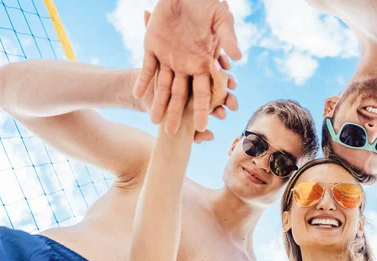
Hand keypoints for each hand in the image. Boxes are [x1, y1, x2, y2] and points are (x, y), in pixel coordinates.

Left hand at [134, 0, 240, 133]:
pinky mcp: (152, 48)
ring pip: (163, 87)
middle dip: (178, 114)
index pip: (204, 92)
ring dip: (159, 103)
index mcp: (203, 64)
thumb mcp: (221, 19)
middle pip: (182, 96)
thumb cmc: (207, 4)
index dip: (203, 109)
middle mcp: (186, 66)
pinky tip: (138, 94)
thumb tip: (238, 57)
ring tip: (154, 121)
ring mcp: (168, 59)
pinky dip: (143, 81)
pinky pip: (146, 69)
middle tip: (173, 133)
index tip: (203, 126)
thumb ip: (228, 37)